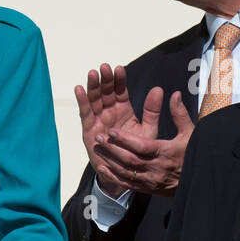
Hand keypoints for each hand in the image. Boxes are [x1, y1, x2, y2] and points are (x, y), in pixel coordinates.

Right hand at [75, 64, 141, 194]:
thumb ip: (152, 111)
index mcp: (124, 110)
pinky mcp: (89, 130)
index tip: (119, 69)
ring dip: (93, 86)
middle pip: (105, 92)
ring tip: (93, 74)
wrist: (126, 173)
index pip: (120, 91)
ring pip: (94, 100)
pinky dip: (82, 102)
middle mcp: (109, 112)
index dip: (119, 80)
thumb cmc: (137, 152)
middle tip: (105, 67)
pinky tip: (79, 89)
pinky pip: (85, 114)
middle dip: (105, 80)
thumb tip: (159, 90)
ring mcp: (98, 120)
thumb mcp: (148, 130)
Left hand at [94, 87, 193, 196]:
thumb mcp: (190, 133)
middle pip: (130, 160)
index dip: (125, 140)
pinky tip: (103, 168)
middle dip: (113, 148)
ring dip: (110, 160)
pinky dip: (114, 176)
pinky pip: (128, 184)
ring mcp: (151, 181)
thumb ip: (180, 114)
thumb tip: (175, 95)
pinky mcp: (148, 189)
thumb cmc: (193, 154)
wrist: (199, 182)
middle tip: (99, 137)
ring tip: (97, 149)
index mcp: (166, 153)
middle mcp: (157, 169)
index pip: (142, 147)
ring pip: (126, 172)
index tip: (112, 131)